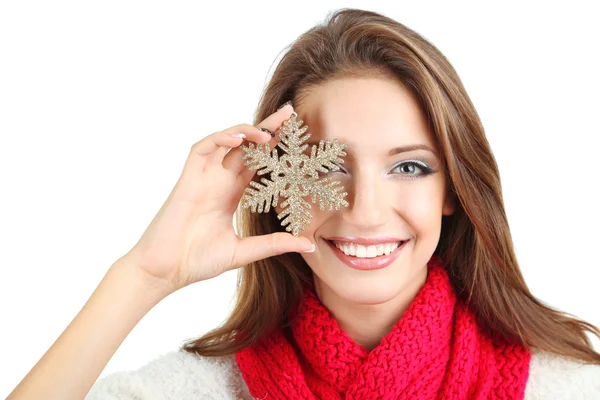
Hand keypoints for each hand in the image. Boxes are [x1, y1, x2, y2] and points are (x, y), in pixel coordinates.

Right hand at [120, 104, 313, 293]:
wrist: (166, 270)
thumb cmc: (198, 260)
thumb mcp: (244, 251)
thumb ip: (274, 244)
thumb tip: (308, 245)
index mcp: (233, 194)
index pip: (259, 163)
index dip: (276, 148)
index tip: (297, 137)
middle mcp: (220, 180)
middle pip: (247, 146)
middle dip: (268, 128)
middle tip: (289, 113)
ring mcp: (204, 177)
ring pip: (226, 141)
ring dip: (247, 131)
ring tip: (269, 130)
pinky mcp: (188, 178)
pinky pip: (203, 148)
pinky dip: (220, 139)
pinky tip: (238, 139)